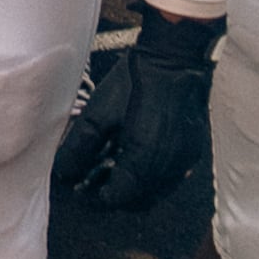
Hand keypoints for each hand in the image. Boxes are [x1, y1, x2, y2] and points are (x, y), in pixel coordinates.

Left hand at [54, 6, 223, 208]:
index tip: (81, 188)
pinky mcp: (193, 150)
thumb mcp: (98, 113)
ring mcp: (186, 161)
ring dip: (134, 188)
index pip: (118, 199)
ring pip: (156, 192)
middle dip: (115, 195)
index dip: (96, 198)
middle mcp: (170, 169)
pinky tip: (136, 156)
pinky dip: (151, 176)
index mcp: (145, 162)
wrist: (175, 57)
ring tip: (113, 167)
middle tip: (94, 180)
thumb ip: (79, 148)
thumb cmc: (135, 81)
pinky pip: (171, 177)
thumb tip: (65, 173)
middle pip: (139, 201)